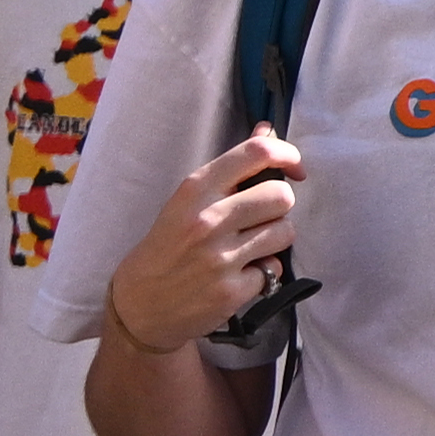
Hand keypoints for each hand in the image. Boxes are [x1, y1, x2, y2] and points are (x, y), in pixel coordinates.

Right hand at [103, 123, 305, 359]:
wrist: (139, 305)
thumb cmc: (166, 247)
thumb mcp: (187, 202)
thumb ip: (230, 170)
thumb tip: (268, 131)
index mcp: (194, 190)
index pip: (256, 153)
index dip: (288, 156)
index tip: (294, 169)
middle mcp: (207, 219)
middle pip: (282, 197)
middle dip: (279, 208)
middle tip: (258, 220)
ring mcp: (220, 256)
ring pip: (285, 232)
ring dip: (274, 240)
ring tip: (247, 248)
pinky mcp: (233, 289)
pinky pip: (274, 269)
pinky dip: (263, 273)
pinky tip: (238, 275)